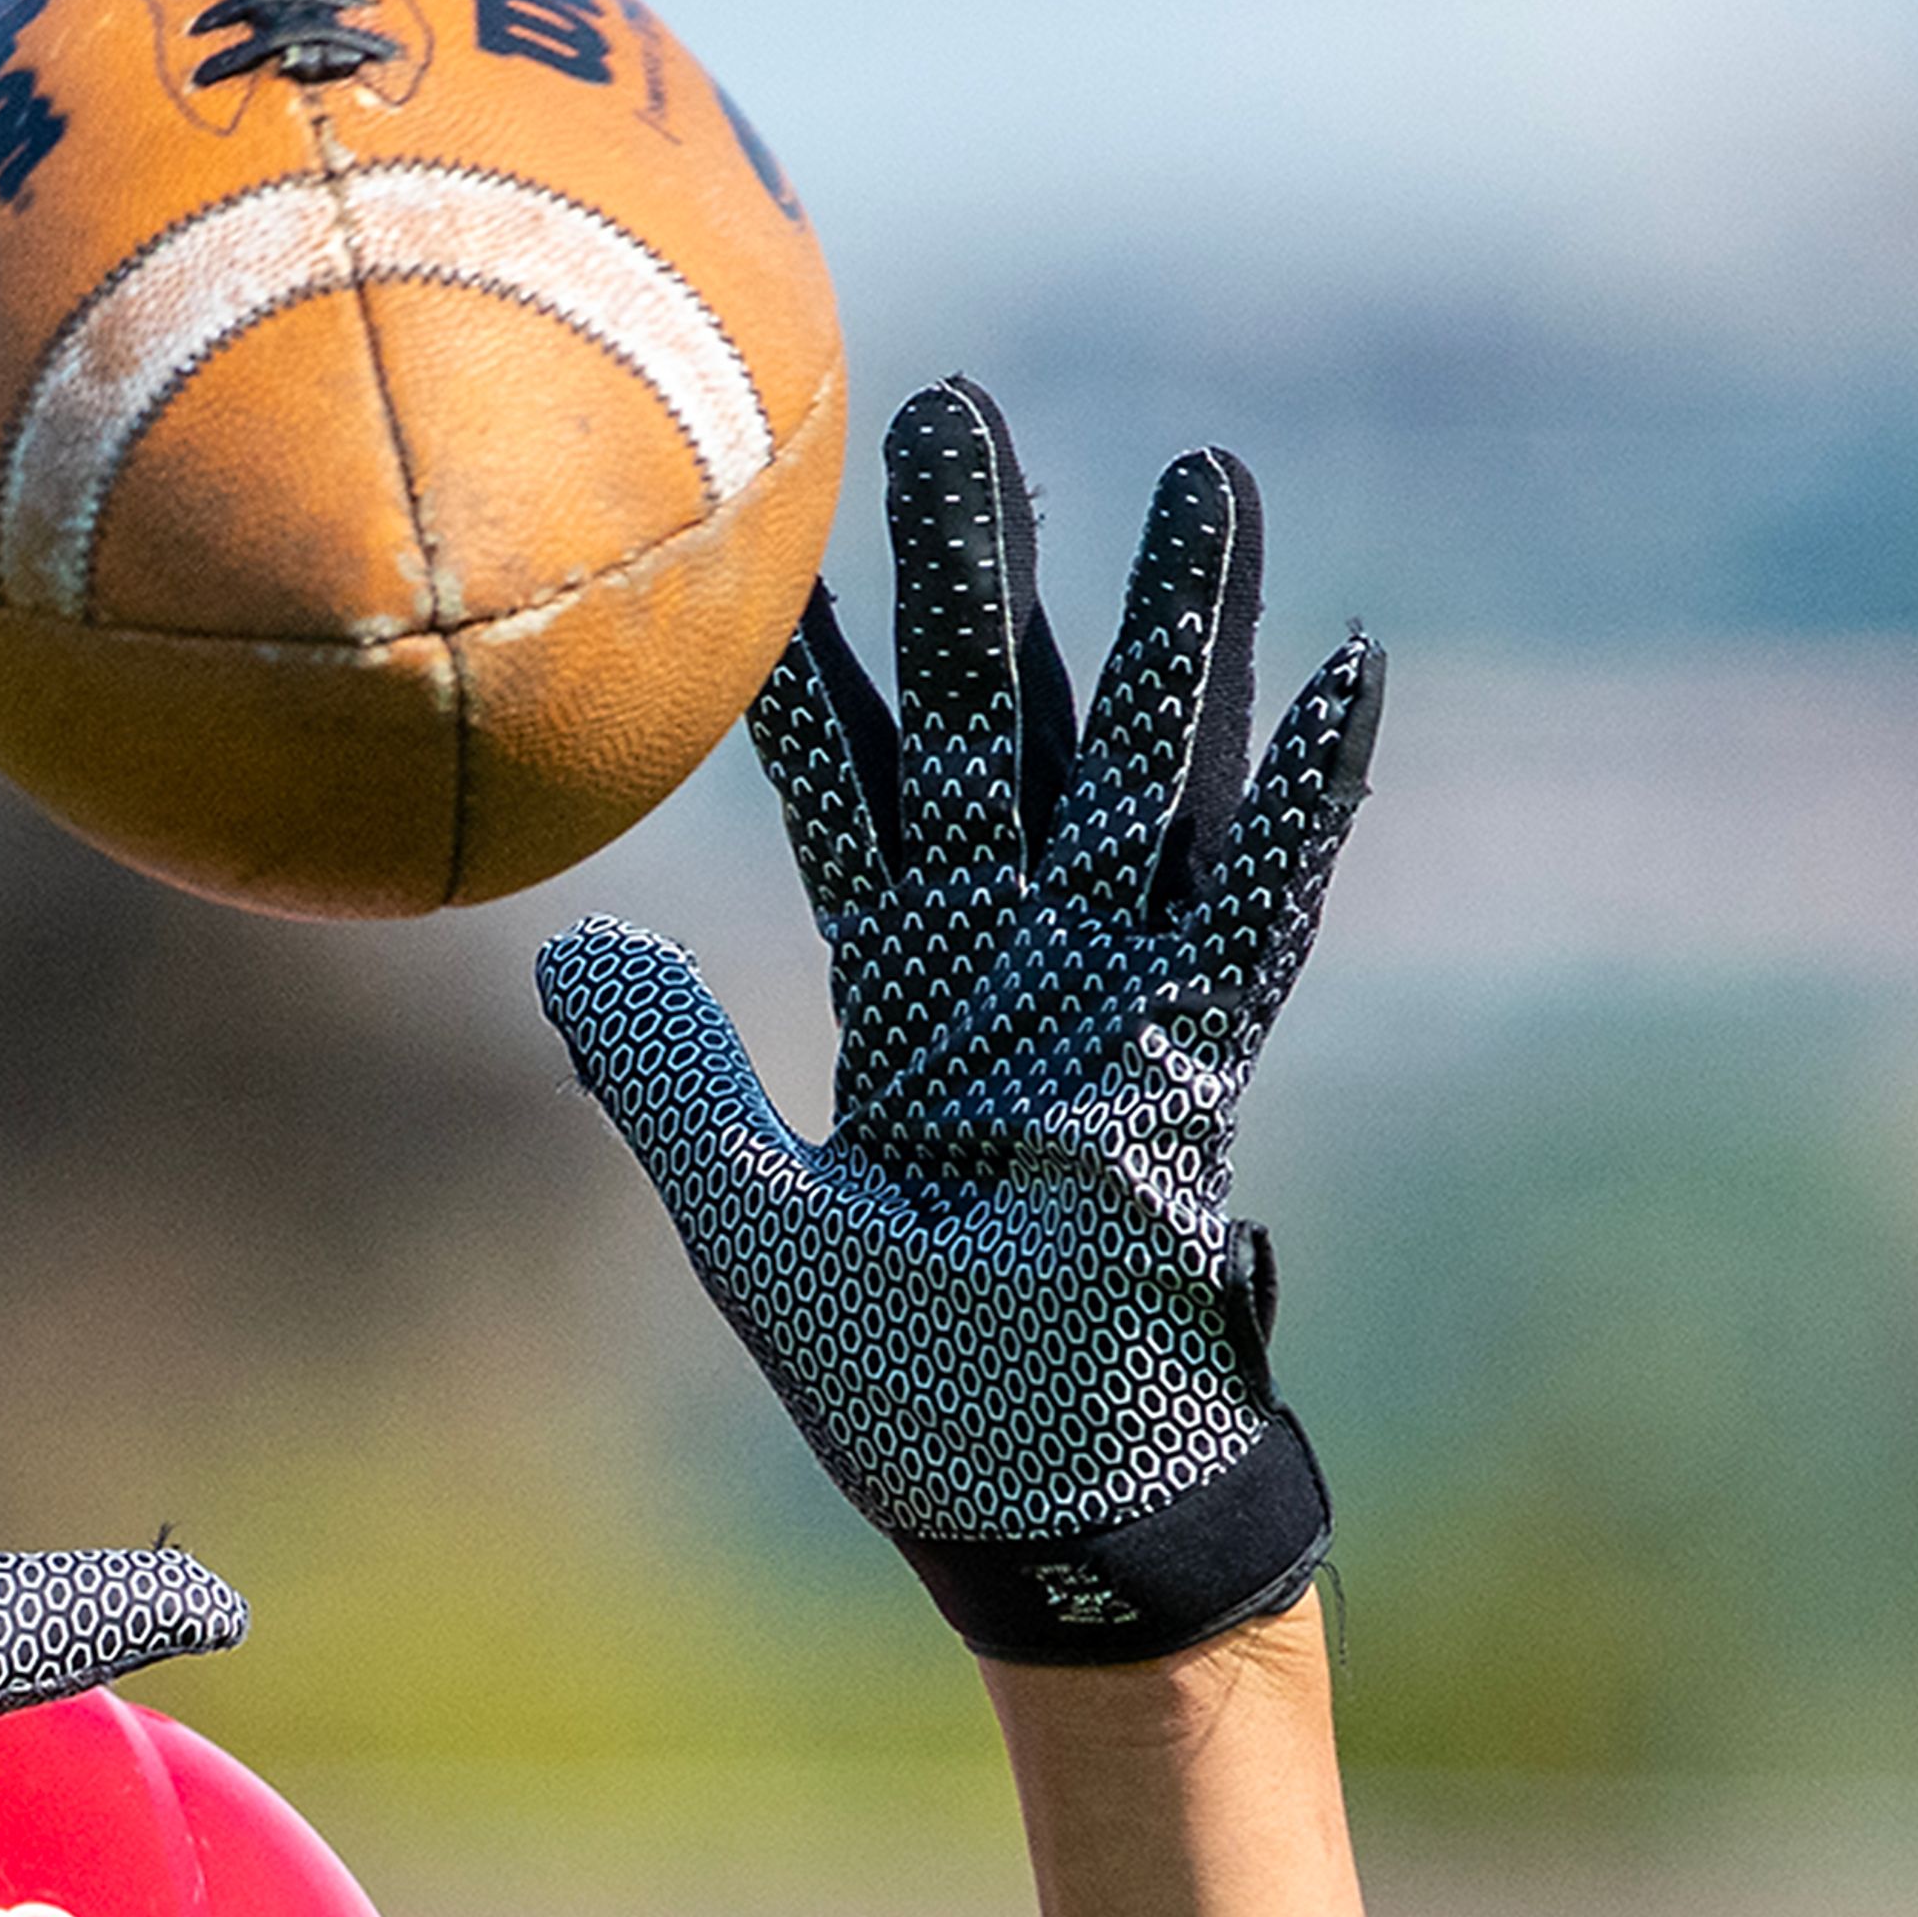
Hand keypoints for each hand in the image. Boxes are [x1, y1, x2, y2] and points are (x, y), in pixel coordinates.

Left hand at [535, 382, 1381, 1663]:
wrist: (1039, 1510)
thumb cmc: (907, 1400)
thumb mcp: (758, 1238)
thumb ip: (674, 1093)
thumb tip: (570, 952)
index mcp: (901, 996)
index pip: (855, 795)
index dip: (818, 675)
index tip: (778, 535)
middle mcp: (1012, 968)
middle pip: (1000, 730)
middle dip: (982, 571)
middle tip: (951, 406)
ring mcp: (1117, 1006)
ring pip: (1144, 779)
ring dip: (1174, 636)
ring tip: (1205, 478)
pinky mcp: (1203, 1072)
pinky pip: (1262, 917)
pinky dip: (1305, 809)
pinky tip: (1347, 687)